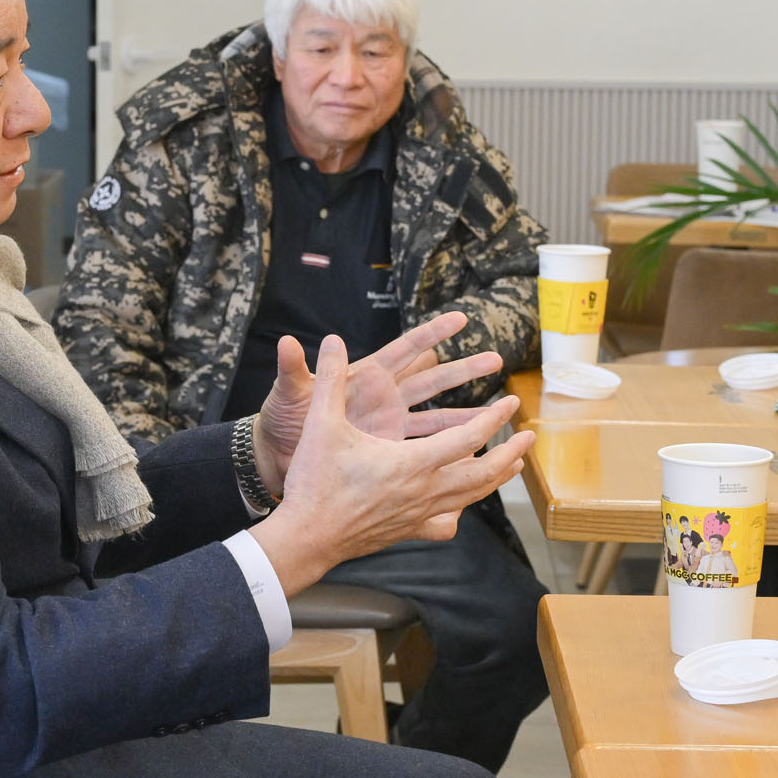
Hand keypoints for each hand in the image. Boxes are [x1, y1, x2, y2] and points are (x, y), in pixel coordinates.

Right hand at [247, 335, 533, 597]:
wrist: (306, 537)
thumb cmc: (315, 481)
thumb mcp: (322, 425)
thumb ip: (331, 380)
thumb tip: (330, 340)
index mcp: (412, 462)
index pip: (469, 437)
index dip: (495, 418)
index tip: (511, 401)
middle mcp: (424, 491)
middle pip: (483, 472)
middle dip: (510, 452)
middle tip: (529, 436)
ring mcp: (418, 514)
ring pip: (470, 497)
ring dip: (495, 478)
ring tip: (512, 465)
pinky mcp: (407, 530)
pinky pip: (445, 522)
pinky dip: (461, 509)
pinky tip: (462, 506)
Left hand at [252, 310, 503, 496]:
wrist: (276, 458)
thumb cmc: (280, 419)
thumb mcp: (289, 394)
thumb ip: (293, 369)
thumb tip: (286, 341)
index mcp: (364, 376)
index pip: (404, 349)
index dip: (431, 334)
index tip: (460, 318)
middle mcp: (383, 397)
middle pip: (431, 379)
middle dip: (464, 370)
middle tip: (497, 360)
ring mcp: (389, 424)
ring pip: (437, 415)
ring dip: (466, 411)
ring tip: (500, 408)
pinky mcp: (388, 450)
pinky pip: (425, 447)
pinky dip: (449, 447)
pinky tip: (476, 449)